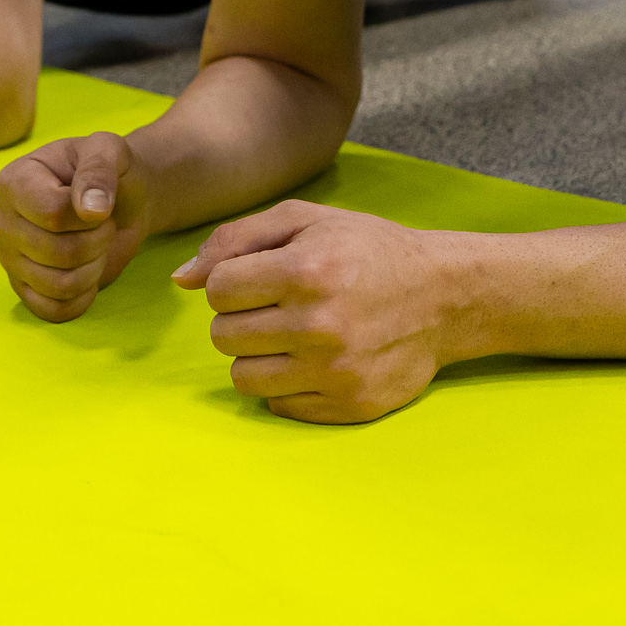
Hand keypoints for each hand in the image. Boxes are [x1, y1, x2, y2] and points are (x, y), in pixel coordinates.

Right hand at [0, 131, 152, 321]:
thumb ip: (100, 168)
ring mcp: (9, 258)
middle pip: (58, 253)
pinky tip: (88, 273)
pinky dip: (82, 297)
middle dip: (98, 241)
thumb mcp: (111, 150)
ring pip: (59, 285)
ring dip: (94, 268)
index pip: (52, 214)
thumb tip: (91, 209)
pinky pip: (54, 311)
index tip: (99, 202)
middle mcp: (2, 221)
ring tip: (95, 245)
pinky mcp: (23, 289)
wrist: (120, 201)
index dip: (90, 215)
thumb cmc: (110, 172)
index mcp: (13, 181)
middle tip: (102, 225)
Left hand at [174, 202, 466, 423]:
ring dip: (255, 355)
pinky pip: (278, 404)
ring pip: (242, 377)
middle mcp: (318, 324)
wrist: (445, 297)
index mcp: (306, 269)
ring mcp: (334, 370)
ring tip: (286, 335)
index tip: (259, 279)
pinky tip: (311, 360)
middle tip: (274, 307)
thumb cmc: (369, 251)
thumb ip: (236, 239)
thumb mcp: (307, 221)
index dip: (231, 282)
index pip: (218, 290)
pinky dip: (284, 383)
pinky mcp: (347, 405)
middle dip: (240, 319)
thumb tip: (181, 278)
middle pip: (223, 336)